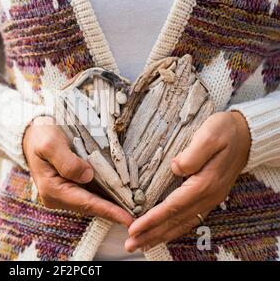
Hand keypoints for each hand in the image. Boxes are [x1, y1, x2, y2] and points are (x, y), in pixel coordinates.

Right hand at [23, 116, 132, 225]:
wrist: (32, 133)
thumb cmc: (41, 136)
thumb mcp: (50, 144)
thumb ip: (67, 161)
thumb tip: (87, 175)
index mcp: (52, 189)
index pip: (85, 203)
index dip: (108, 211)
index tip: (127, 218)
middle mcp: (57, 196)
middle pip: (90, 206)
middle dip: (113, 211)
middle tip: (138, 216)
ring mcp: (62, 193)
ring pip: (91, 201)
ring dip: (110, 205)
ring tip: (133, 208)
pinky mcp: (68, 187)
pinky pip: (89, 194)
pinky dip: (104, 196)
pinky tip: (120, 197)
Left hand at [125, 111, 250, 251]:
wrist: (246, 134)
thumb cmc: (225, 132)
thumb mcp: (209, 135)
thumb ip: (193, 154)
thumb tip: (176, 168)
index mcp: (204, 183)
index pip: (173, 207)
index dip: (152, 219)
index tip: (134, 228)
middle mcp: (207, 196)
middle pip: (175, 220)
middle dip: (151, 234)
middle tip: (130, 244)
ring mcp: (209, 199)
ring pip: (181, 223)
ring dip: (160, 235)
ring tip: (142, 244)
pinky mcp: (208, 197)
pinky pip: (188, 219)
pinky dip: (173, 229)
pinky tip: (162, 233)